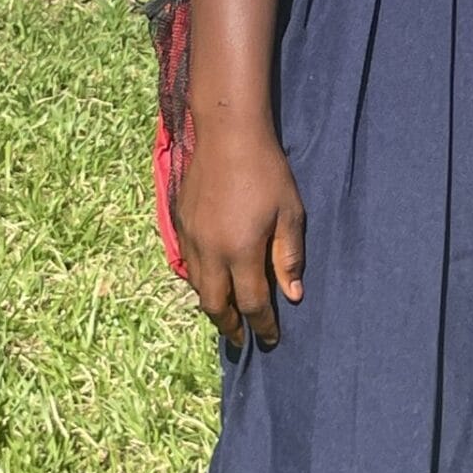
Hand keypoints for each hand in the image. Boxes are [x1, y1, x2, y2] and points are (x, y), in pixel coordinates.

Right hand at [175, 123, 305, 353]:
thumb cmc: (267, 171)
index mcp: (241, 251)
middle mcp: (210, 251)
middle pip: (215, 304)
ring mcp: (191, 237)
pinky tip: (212, 276)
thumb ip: (288, 256)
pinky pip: (188, 263)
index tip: (270, 338)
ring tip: (226, 311)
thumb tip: (292, 294)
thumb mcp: (289, 213)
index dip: (262, 325)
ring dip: (212, 303)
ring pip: (196, 286)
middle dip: (229, 326)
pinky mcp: (180, 223)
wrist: (227, 134)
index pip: (251, 303)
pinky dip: (200, 278)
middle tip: (241, 336)